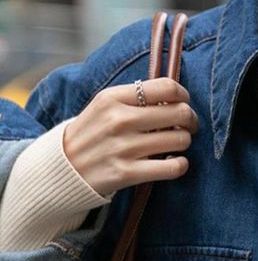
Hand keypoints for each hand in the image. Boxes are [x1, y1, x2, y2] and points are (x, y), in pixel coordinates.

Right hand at [63, 77, 198, 196]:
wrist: (64, 169)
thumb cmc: (93, 134)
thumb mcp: (105, 106)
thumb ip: (136, 97)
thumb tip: (176, 95)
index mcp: (113, 97)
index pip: (167, 87)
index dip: (184, 96)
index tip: (183, 104)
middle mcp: (119, 120)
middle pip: (180, 113)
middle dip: (190, 120)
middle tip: (188, 127)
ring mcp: (123, 147)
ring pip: (180, 140)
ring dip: (184, 143)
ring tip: (175, 145)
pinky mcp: (128, 173)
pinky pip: (173, 167)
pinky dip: (180, 165)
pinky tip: (174, 163)